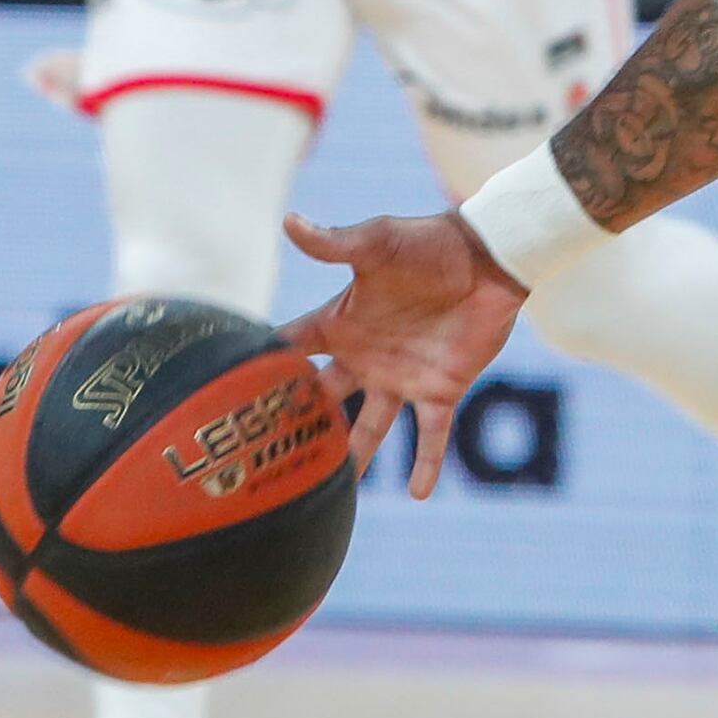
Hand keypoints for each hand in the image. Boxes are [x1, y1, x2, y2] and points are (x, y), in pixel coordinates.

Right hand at [283, 208, 525, 498]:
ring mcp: (400, 377)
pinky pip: (430, 435)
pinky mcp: (440, 390)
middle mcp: (364, 357)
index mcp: (341, 323)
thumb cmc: (428, 243)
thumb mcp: (377, 242)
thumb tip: (290, 221)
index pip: (292, 350)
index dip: (264, 371)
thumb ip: (334, 244)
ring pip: (371, 428)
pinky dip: (427, 464)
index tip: (229, 400)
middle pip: (323, 399)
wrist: (488, 258)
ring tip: (330, 496)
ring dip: (354, 457)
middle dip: (299, 426)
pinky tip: (420, 495)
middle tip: (267, 460)